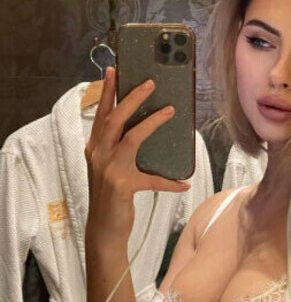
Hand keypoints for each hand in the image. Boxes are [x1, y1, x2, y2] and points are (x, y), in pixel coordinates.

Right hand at [84, 67, 190, 243]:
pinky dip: (169, 183)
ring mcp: (108, 169)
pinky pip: (151, 180)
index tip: (113, 71)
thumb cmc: (112, 198)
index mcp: (95, 148)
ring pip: (130, 137)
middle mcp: (99, 154)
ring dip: (151, 121)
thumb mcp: (112, 170)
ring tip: (169, 110)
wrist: (103, 230)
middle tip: (149, 82)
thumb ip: (122, 152)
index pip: (101, 114)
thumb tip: (148, 133)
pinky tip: (183, 184)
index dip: (106, 92)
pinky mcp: (122, 186)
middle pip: (114, 118)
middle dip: (131, 97)